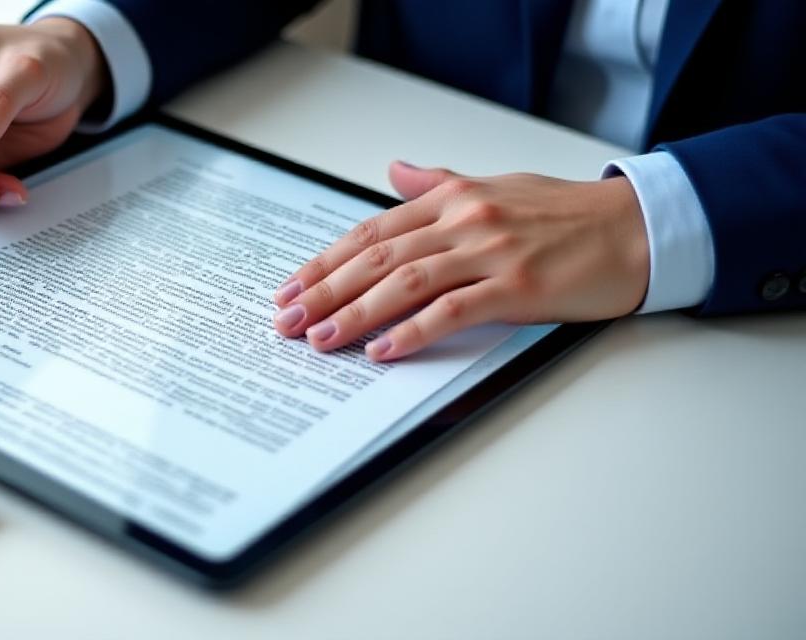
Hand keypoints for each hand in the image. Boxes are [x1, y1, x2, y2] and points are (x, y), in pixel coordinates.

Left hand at [271, 161, 650, 360]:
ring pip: (404, 282)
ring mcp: (490, 252)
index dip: (325, 262)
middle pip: (376, 257)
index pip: (370, 231)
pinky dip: (412, 331)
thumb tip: (396, 172)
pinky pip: (452, 310)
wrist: (635, 228)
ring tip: (320, 338)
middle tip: (289, 320)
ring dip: (354, 314)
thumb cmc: (567, 214)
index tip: (291, 287)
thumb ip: (438, 185)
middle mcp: (464, 220)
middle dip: (324, 291)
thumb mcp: (495, 186)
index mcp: (452, 199)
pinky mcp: (518, 286)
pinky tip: (382, 350)